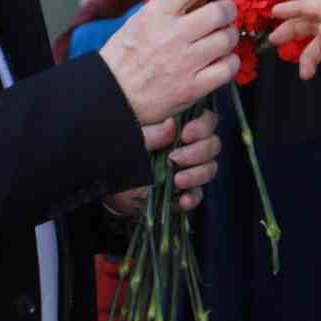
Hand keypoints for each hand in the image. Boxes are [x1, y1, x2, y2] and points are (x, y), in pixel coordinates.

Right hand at [99, 0, 239, 124]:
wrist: (113, 94)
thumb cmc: (124, 57)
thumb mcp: (138, 21)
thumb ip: (167, 6)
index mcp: (155, 15)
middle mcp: (172, 36)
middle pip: (219, 12)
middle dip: (228, 9)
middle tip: (226, 13)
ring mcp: (185, 63)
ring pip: (227, 39)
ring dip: (230, 34)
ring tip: (223, 36)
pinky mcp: (194, 87)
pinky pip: (228, 67)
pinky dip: (230, 61)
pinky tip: (222, 59)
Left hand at [105, 109, 220, 213]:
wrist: (107, 187)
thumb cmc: (118, 155)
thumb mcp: (131, 140)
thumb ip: (151, 133)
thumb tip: (172, 124)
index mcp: (177, 129)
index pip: (206, 120)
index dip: (203, 126)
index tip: (186, 134)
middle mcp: (187, 147)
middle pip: (213, 144)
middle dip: (199, 152)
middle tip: (175, 158)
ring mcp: (187, 170)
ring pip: (209, 168)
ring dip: (197, 174)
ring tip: (177, 180)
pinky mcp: (182, 192)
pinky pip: (198, 194)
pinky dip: (193, 197)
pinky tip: (183, 200)